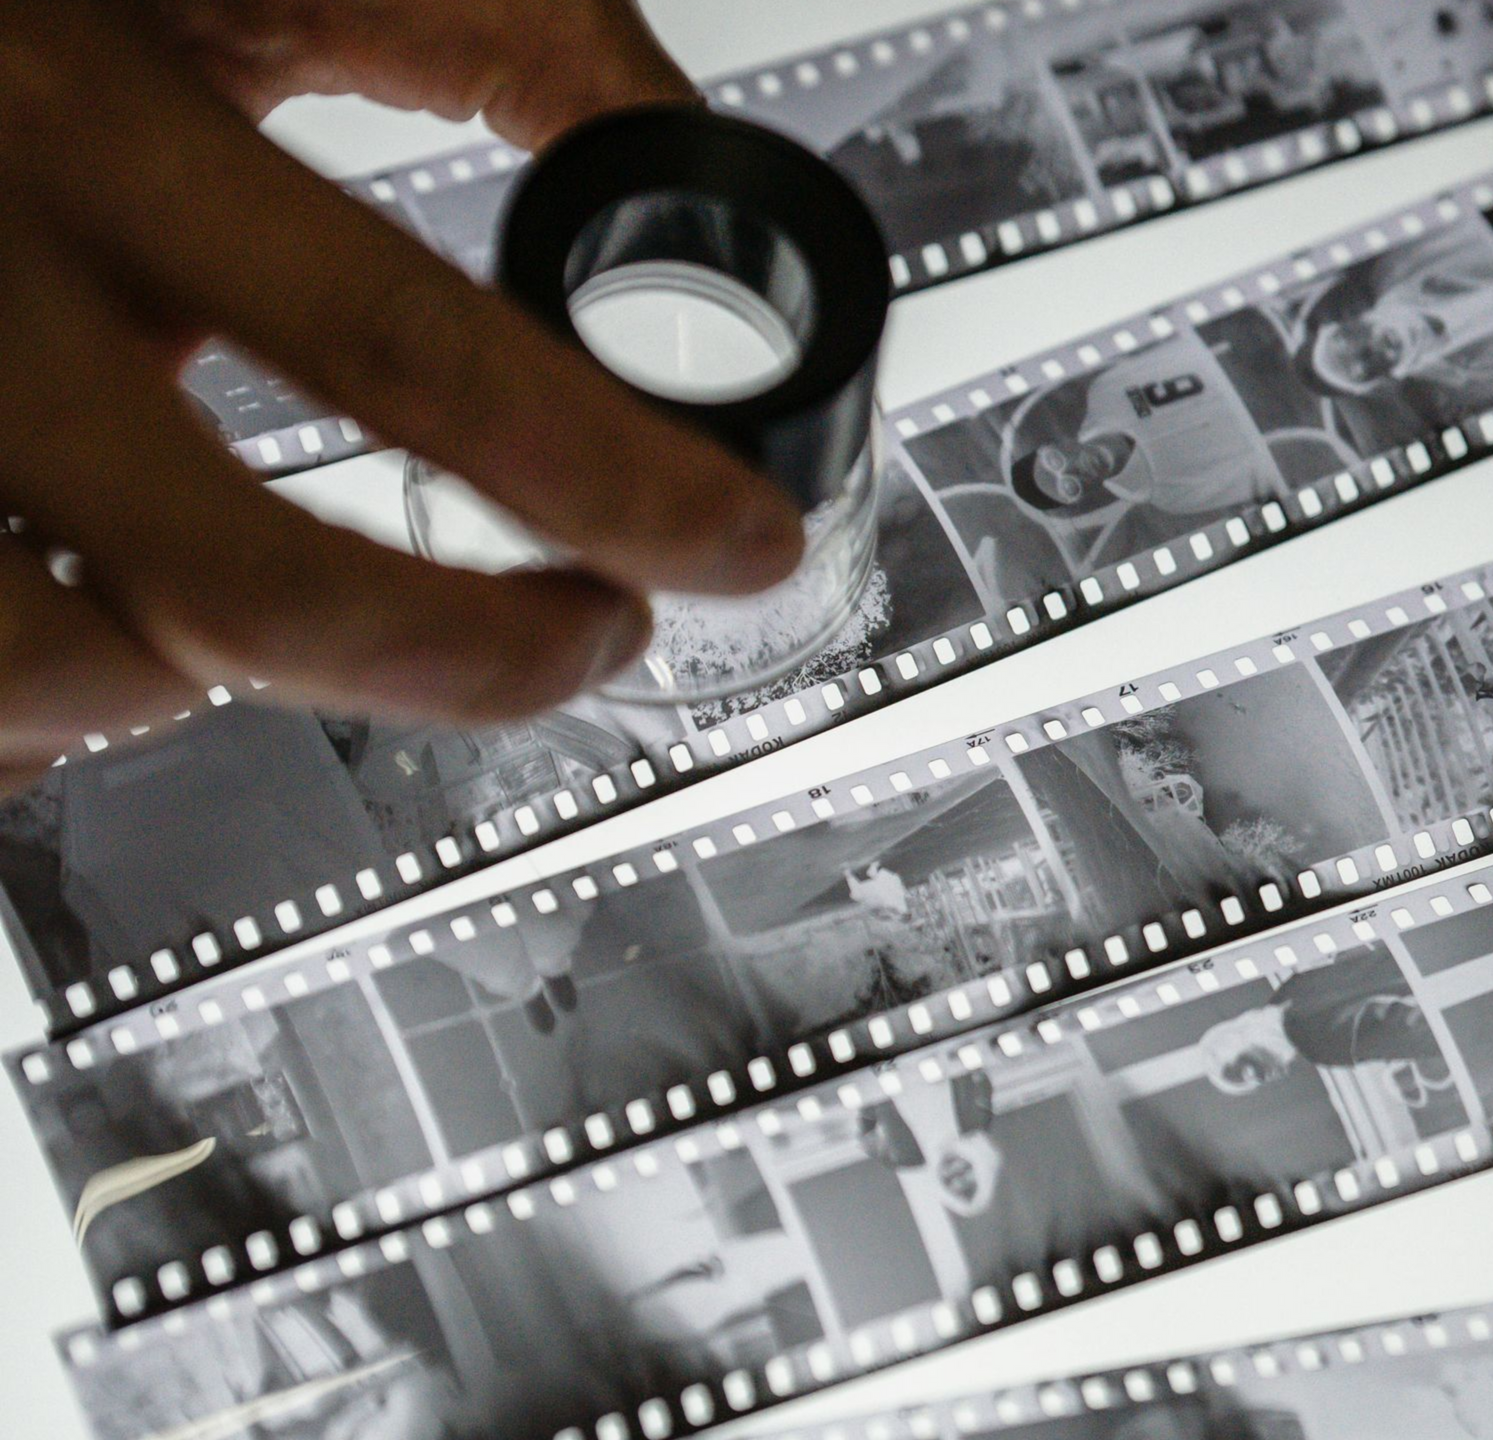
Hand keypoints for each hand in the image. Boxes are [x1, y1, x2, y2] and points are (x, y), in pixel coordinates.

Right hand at [0, 0, 804, 791]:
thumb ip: (496, 31)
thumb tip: (675, 155)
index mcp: (78, 114)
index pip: (409, 346)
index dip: (614, 481)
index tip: (734, 542)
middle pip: (238, 581)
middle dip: (466, 657)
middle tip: (587, 636)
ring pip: (51, 676)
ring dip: (219, 684)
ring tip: (314, 606)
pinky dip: (65, 688)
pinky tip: (129, 607)